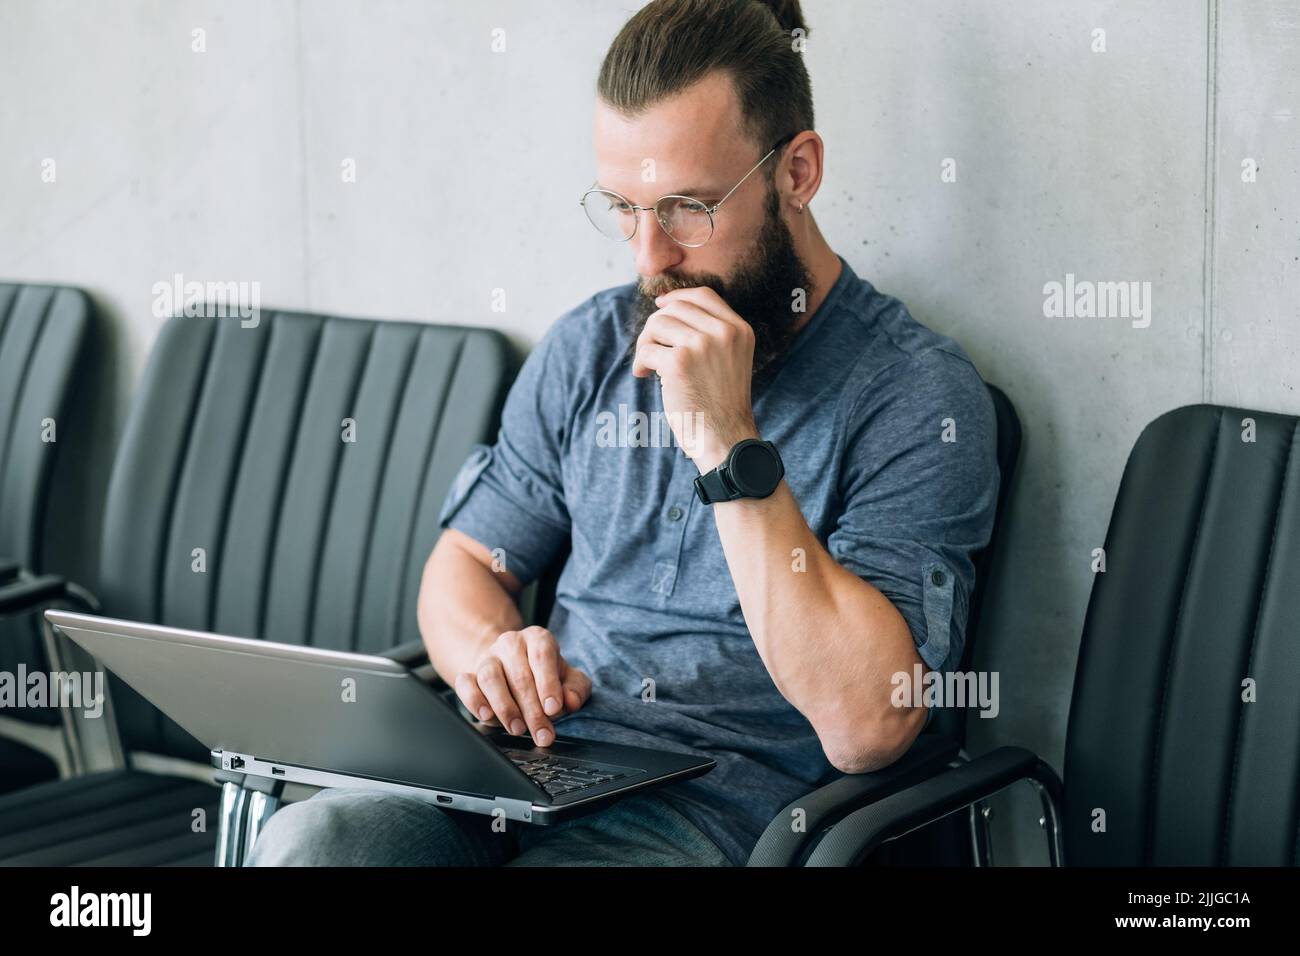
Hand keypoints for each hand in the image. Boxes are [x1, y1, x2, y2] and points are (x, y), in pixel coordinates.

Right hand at [454, 626, 591, 746]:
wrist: (512, 669)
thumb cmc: (545, 676)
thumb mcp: (569, 679)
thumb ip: (576, 688)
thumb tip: (571, 701)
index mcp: (538, 639)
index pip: (542, 656)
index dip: (548, 684)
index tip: (553, 709)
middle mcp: (511, 643)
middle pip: (519, 675)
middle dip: (532, 710)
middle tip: (541, 733)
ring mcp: (488, 658)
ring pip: (491, 678)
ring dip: (505, 707)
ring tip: (517, 729)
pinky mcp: (469, 674)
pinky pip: (466, 684)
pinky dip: (474, 701)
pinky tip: (487, 716)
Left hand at [631, 287, 759, 470]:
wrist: (726, 438)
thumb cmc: (720, 404)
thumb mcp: (729, 360)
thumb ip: (710, 334)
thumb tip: (666, 307)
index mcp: (739, 330)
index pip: (704, 296)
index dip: (677, 296)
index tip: (660, 305)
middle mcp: (724, 333)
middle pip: (675, 308)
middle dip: (656, 326)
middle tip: (651, 349)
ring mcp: (702, 345)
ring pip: (657, 325)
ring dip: (645, 344)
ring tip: (648, 366)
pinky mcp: (679, 362)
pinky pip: (647, 349)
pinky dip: (641, 362)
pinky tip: (645, 375)